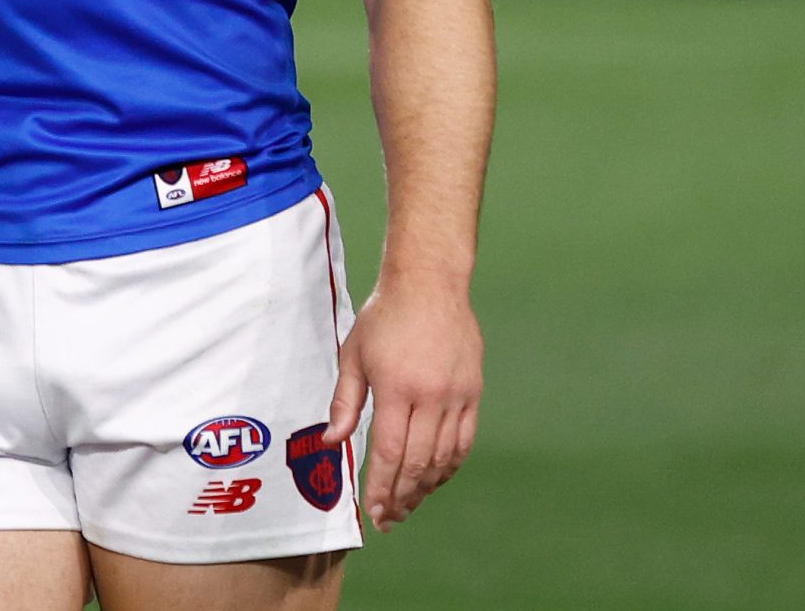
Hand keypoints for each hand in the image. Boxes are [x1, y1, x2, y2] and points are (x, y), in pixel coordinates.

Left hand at [326, 279, 482, 531]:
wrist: (429, 285)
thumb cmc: (384, 318)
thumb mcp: (353, 355)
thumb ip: (344, 402)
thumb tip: (332, 442)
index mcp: (396, 388)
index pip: (390, 452)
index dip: (382, 487)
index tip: (375, 511)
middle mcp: (430, 397)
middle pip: (418, 462)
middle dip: (403, 496)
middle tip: (391, 518)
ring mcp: (457, 396)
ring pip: (444, 457)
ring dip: (426, 487)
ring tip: (409, 504)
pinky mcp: (473, 393)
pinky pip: (464, 441)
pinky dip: (450, 465)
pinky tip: (435, 478)